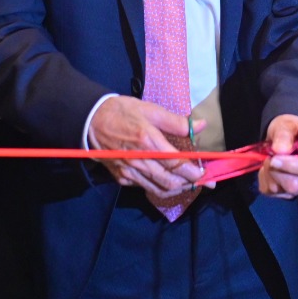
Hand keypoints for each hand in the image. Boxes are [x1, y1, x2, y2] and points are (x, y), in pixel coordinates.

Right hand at [87, 96, 204, 197]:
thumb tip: (200, 125)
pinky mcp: (122, 177)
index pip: (176, 163)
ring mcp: (129, 171)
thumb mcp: (150, 109)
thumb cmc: (122, 111)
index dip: (194, 172)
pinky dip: (159, 188)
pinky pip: (145, 188)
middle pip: (170, 181)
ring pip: (159, 189)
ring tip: (188, 183)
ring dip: (177, 189)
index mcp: (148, 141)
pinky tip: (167, 181)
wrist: (91, 120)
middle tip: (202, 182)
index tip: (206, 175)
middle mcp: (139, 160)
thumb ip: (176, 122)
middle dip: (189, 184)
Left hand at [259, 114, 297, 198]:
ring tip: (270, 159)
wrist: (278, 139)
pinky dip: (263, 177)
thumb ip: (285, 134)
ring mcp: (297, 187)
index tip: (274, 158)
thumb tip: (280, 149)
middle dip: (277, 170)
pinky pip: (267, 190)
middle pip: (294, 185)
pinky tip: (268, 168)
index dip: (291, 165)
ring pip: (279, 189)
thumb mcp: (286, 125)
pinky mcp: (282, 193)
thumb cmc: (288, 131)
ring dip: (268, 172)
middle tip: (270, 157)